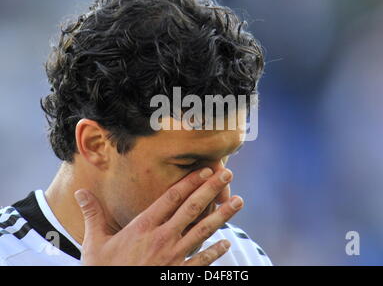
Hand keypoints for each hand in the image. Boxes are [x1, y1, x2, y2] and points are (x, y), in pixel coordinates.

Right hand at [74, 168, 243, 264]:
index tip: (204, 170)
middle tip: (227, 173)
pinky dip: (215, 252)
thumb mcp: (95, 242)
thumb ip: (93, 214)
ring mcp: (173, 257)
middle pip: (192, 209)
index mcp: (144, 227)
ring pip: (203, 231)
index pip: (171, 198)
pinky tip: (227, 243)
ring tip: (238, 202)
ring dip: (222, 215)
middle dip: (211, 189)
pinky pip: (202, 262)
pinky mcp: (178, 275)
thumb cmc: (103, 271)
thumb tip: (80, 192)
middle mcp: (162, 238)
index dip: (189, 182)